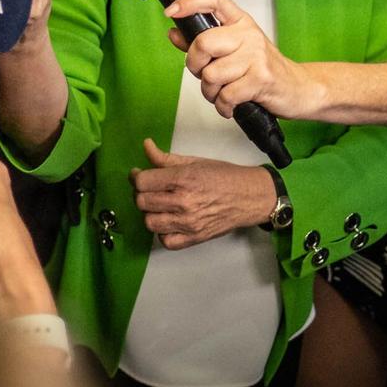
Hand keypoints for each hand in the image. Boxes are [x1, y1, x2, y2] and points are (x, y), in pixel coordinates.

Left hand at [130, 139, 275, 249]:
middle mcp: (183, 202)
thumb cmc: (224, 176)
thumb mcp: (194, 161)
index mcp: (183, 179)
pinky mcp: (194, 238)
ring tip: (158, 206)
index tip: (139, 174)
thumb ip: (165, 157)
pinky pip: (165, 241)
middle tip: (149, 189)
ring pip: (149, 222)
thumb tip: (146, 145)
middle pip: (142, 202)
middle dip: (141, 193)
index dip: (137, 177)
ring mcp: (188, 223)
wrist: (249, 197)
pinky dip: (162, 233)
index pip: (142, 182)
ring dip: (149, 213)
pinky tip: (168, 221)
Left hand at [166, 0, 317, 119]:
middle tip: (203, 74)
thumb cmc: (262, 69)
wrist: (299, 88)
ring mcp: (256, 56)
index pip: (213, 0)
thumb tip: (174, 33)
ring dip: (210, 92)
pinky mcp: (261, 79)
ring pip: (211, 74)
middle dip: (194, 65)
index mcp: (240, 22)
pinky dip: (223, 106)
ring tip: (222, 93)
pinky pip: (225, 95)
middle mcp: (248, 34)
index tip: (171, 12)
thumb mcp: (234, 50)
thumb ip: (202, 42)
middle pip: (203, 43)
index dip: (189, 3)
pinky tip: (231, 105)